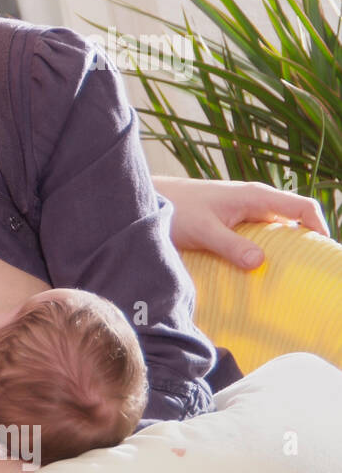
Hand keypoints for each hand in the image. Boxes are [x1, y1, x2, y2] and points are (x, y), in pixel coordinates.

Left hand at [153, 174, 330, 268]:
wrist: (149, 199)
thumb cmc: (176, 208)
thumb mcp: (204, 230)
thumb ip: (231, 245)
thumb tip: (260, 262)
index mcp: (256, 196)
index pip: (302, 207)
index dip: (320, 228)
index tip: (324, 253)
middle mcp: (254, 201)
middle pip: (293, 220)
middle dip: (304, 243)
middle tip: (309, 272)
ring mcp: (242, 211)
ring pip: (274, 230)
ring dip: (281, 249)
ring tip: (285, 276)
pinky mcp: (230, 222)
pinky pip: (256, 236)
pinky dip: (262, 250)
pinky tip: (256, 270)